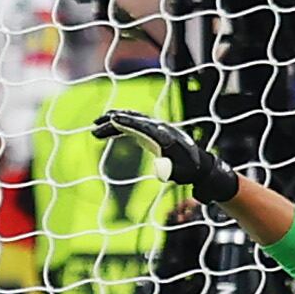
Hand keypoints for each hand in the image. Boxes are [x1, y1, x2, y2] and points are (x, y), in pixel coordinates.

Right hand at [93, 108, 239, 204]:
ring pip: (131, 121)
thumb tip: (159, 169)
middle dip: (114, 121)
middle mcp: (160, 128)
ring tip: (95, 129)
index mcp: (165, 135)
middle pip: (134, 119)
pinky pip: (133, 126)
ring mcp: (156, 128)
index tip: (113, 119)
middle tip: (95, 126)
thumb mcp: (180, 173)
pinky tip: (108, 132)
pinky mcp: (152, 133)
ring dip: (113, 124)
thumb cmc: (188, 171)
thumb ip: (169, 170)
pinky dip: (119, 128)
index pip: (143, 125)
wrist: (199, 165)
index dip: (127, 122)